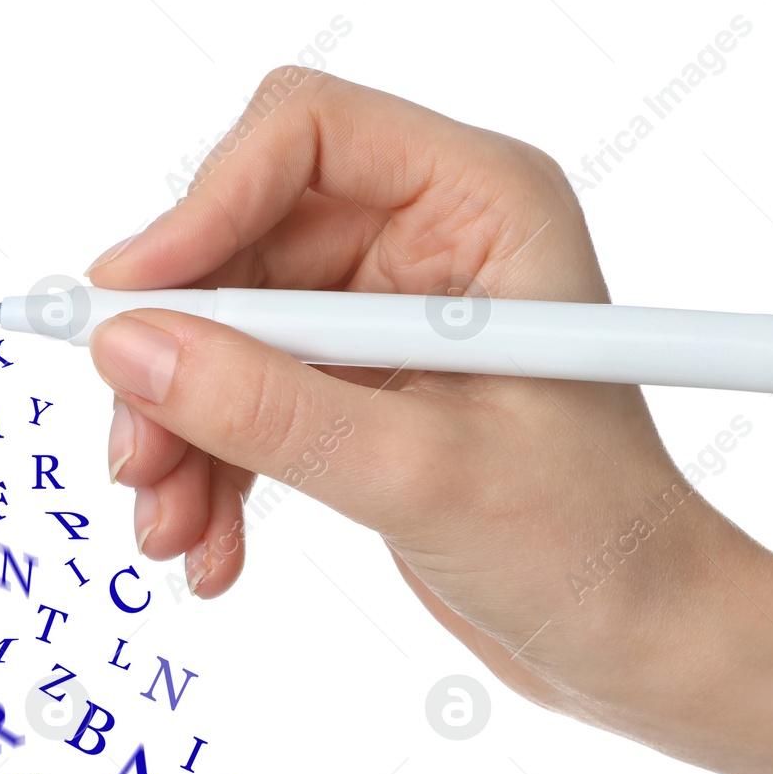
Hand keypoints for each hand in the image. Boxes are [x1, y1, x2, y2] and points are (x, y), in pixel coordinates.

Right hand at [88, 68, 767, 725]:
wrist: (642, 639)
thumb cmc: (593, 544)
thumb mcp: (424, 473)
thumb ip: (272, 407)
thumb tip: (134, 348)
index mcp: (485, 207)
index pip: (307, 135)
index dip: (205, 206)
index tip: (131, 304)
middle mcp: (437, 244)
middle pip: (247, 243)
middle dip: (181, 355)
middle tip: (134, 455)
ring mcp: (399, 320)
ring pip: (234, 332)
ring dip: (186, 429)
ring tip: (171, 528)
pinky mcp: (373, 393)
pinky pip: (256, 398)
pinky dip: (220, 467)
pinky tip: (212, 548)